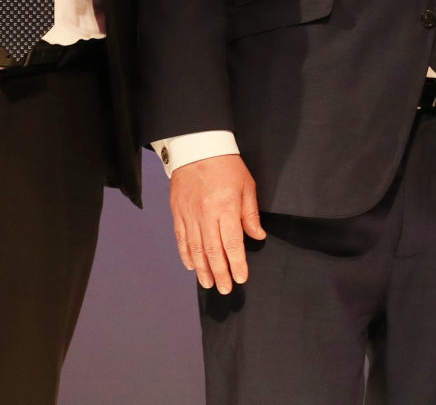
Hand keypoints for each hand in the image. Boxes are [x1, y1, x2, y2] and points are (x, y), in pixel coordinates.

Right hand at [168, 153, 266, 293]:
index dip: (237, 263)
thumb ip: (250, 213)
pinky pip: (181, 238)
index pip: (232, 243)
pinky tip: (191, 265)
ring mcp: (189, 215)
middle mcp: (206, 215)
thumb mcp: (247, 185)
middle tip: (225, 289)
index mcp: (226, 208)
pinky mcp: (178, 212)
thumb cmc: (226, 165)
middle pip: (213, 251)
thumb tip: (257, 236)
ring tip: (209, 283)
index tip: (241, 278)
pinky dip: (186, 254)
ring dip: (202, 269)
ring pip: (195, 248)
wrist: (197, 147)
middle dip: (220, 273)